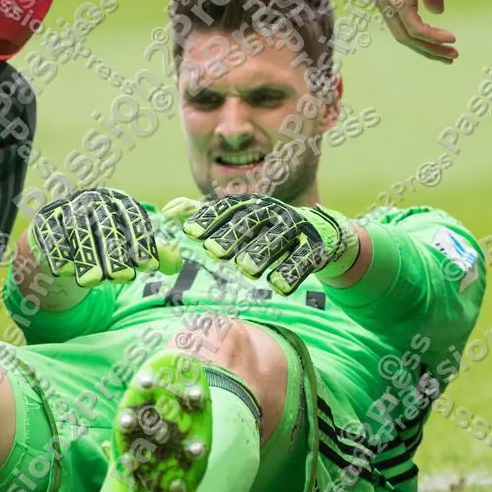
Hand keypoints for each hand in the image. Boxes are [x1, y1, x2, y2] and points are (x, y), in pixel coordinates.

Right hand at [30, 189, 182, 287]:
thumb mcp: (129, 246)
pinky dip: (59, 254)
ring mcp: (68, 208)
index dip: (141, 241)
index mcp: (117, 201)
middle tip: (124, 278)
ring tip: (96, 281)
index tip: (148, 265)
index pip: (132, 218)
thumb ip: (154, 255)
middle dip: (115, 253)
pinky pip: (52, 236)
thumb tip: (176, 266)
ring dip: (86, 257)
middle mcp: (93, 200)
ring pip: (78, 232)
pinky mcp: (45, 220)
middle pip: (106, 226)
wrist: (63, 235)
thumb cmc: (104, 242)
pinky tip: (66, 272)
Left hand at [173, 194, 358, 294]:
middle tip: (213, 251)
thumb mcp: (240, 220)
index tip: (190, 232)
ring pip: (279, 238)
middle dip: (232, 235)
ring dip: (262, 252)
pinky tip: (277, 286)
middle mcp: (274, 212)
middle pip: (252, 221)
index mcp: (253, 206)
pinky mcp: (317, 247)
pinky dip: (292, 271)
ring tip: (245, 268)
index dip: (209, 219)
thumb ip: (206, 216)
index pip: (229, 209)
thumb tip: (169, 210)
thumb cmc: (269, 229)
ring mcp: (297, 228)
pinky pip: (305, 258)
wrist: (322, 234)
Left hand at [371, 0, 457, 63]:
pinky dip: (433, 36)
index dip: (420, 42)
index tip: (440, 48)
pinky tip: (448, 39)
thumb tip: (436, 12)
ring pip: (408, 36)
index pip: (400, 28)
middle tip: (448, 58)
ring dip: (432, 47)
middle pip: (402, 37)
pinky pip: (415, 27)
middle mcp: (380, 1)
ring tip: (452, 53)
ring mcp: (386, 1)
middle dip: (427, 50)